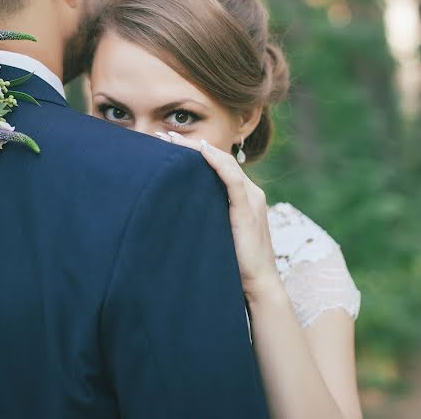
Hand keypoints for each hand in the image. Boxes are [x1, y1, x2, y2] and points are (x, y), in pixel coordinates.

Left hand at [156, 131, 283, 301]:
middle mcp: (250, 192)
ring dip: (199, 149)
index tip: (168, 143)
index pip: (219, 165)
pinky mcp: (248, 210)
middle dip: (192, 146)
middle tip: (164, 136)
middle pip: (220, 159)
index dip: (195, 152)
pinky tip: (201, 151)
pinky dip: (217, 162)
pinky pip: (232, 179)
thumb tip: (174, 208)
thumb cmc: (233, 263)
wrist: (257, 284)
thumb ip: (204, 216)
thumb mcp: (215, 232)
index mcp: (243, 196)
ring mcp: (251, 199)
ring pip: (226, 164)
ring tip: (173, 140)